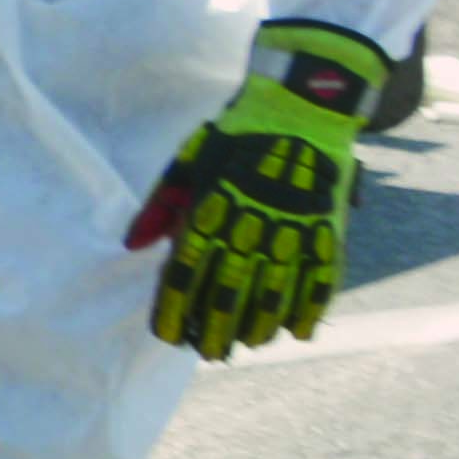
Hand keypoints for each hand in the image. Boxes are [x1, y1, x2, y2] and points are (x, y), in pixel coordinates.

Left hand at [125, 17, 392, 355]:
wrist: (299, 107)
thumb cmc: (235, 136)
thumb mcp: (189, 160)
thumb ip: (161, 204)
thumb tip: (133, 245)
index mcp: (212, 207)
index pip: (187, 270)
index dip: (176, 307)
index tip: (168, 334)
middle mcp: (250, 224)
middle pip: (229, 290)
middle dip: (215, 327)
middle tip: (209, 352)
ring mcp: (292, 229)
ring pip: (273, 292)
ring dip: (259, 324)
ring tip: (248, 343)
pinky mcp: (325, 229)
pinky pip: (318, 279)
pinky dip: (308, 308)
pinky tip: (295, 330)